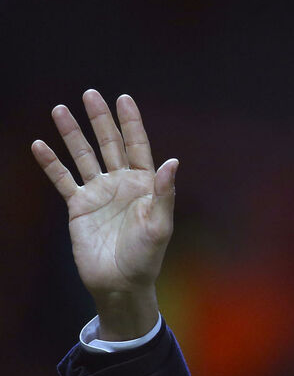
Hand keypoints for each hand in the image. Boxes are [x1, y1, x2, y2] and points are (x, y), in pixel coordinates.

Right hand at [31, 89, 177, 339]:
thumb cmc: (146, 257)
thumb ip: (164, 193)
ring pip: (83, 156)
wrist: (120, 283)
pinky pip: (63, 179)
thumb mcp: (160, 225)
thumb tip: (172, 161)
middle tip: (90, 93)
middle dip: (100, 120)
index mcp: (144, 185)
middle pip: (109, 145)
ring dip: (72, 134)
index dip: (131, 123)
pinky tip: (39, 144)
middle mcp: (122, 184)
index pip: (138, 147)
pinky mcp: (78, 206)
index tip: (124, 98)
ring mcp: (99, 193)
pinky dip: (51, 163)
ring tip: (60, 109)